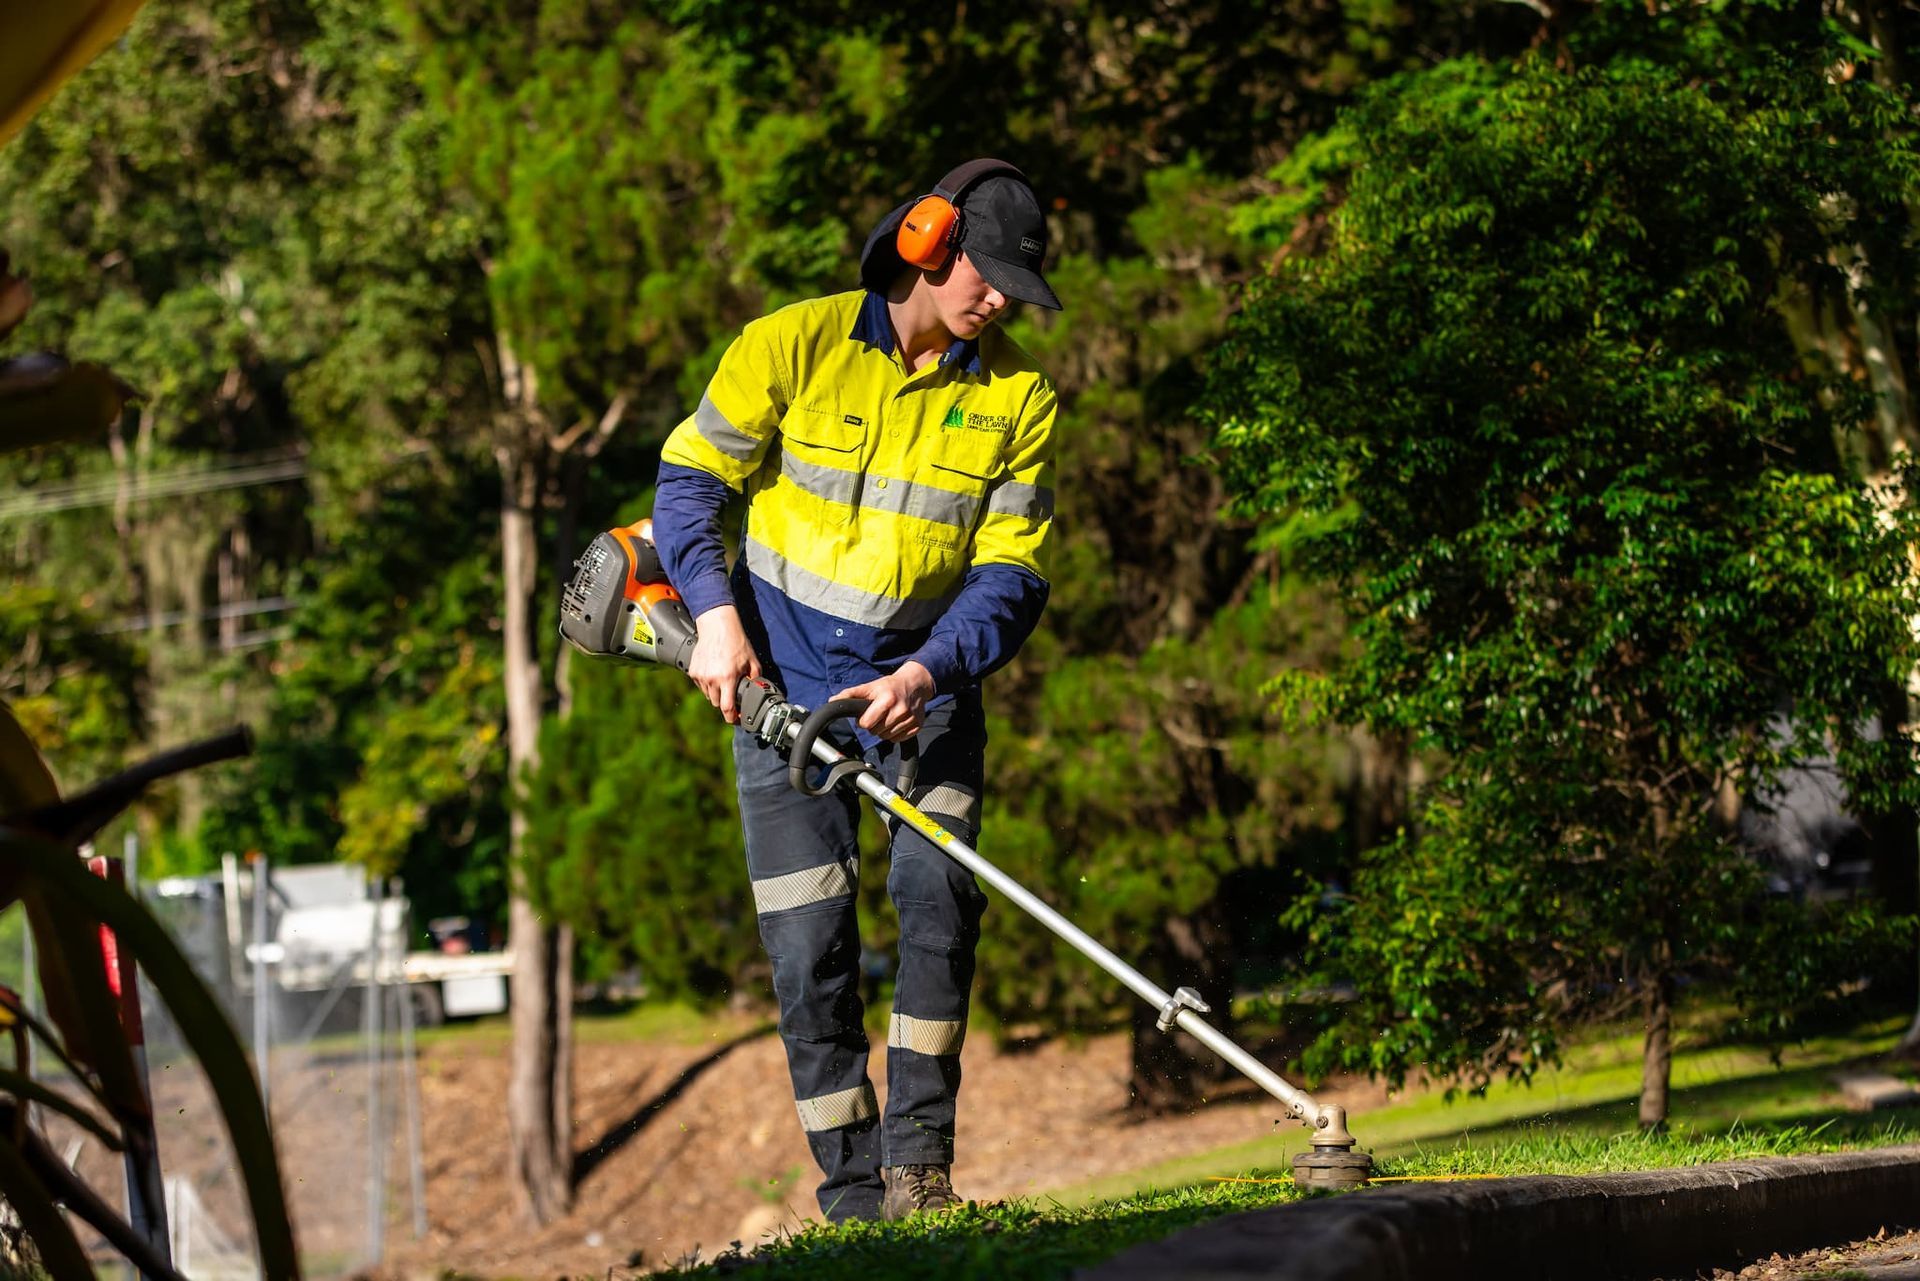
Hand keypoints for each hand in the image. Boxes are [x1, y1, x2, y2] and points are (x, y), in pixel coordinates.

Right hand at [688, 604, 760, 723]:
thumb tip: (757, 691)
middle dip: (725, 702)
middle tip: (732, 693)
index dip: (733, 718)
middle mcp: (712, 679)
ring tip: (724, 680)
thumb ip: (755, 678)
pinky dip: (708, 684)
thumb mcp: (752, 661)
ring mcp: (701, 676)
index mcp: (727, 678)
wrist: (717, 627)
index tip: (737, 719)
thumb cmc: (735, 641)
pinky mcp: (693, 671)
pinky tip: (715, 673)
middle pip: (717, 704)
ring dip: (716, 693)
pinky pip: (701, 686)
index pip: (727, 708)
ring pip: (708, 695)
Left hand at [833, 661, 934, 742]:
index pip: (866, 724)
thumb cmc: (889, 686)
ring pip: (886, 737)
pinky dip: (895, 733)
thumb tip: (832, 701)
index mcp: (887, 699)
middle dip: (874, 725)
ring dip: (884, 730)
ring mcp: (910, 719)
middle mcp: (900, 710)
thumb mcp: (869, 686)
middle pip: (876, 732)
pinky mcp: (917, 726)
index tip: (868, 713)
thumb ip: (850, 694)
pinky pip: (898, 739)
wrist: (915, 684)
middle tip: (879, 713)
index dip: (864, 720)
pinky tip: (896, 722)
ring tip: (888, 716)